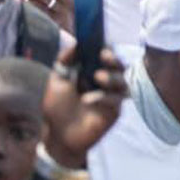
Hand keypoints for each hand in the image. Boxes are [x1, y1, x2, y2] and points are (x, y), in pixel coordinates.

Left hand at [42, 46, 126, 168]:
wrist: (58, 135)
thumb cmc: (57, 108)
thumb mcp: (56, 81)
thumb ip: (65, 61)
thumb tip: (76, 44)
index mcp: (93, 72)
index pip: (106, 57)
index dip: (107, 49)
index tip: (101, 45)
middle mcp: (105, 83)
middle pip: (119, 67)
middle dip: (114, 60)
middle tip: (104, 56)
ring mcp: (111, 97)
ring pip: (122, 82)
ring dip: (112, 77)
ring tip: (98, 77)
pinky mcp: (114, 112)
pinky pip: (116, 101)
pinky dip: (104, 97)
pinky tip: (89, 100)